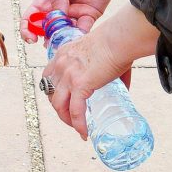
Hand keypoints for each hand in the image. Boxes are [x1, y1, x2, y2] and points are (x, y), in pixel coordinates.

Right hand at [20, 0, 121, 42]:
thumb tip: (55, 17)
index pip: (31, 17)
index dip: (28, 30)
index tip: (31, 38)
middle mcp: (57, 9)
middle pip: (47, 29)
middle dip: (46, 38)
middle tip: (49, 41)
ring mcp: (72, 14)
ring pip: (64, 32)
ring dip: (62, 39)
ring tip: (62, 41)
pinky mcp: (88, 16)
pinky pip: (82, 29)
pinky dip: (78, 36)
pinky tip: (75, 37)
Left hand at [42, 4, 160, 139]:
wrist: (119, 38)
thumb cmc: (116, 42)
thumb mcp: (100, 53)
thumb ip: (106, 70)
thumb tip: (123, 89)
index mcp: (63, 55)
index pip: (48, 78)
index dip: (53, 92)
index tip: (63, 101)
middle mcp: (60, 65)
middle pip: (51, 94)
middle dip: (59, 109)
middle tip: (71, 117)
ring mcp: (68, 76)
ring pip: (59, 106)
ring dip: (66, 119)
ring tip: (77, 127)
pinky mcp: (79, 85)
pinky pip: (75, 111)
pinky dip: (79, 124)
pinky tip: (84, 132)